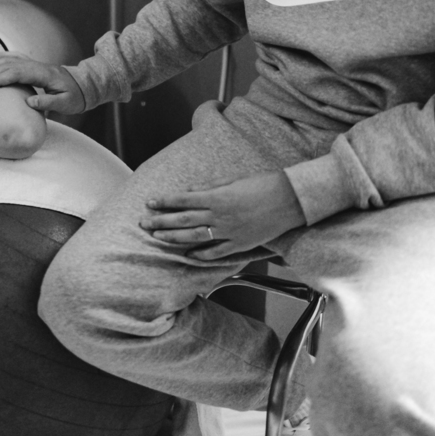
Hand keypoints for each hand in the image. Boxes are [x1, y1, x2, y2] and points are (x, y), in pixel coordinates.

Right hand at [0, 52, 85, 114]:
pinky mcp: (34, 65)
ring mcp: (35, 64)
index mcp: (43, 74)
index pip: (16, 74)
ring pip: (9, 60)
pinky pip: (15, 58)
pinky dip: (2, 57)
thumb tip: (28, 102)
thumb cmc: (75, 97)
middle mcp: (37, 66)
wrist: (85, 85)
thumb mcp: (65, 104)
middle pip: (8, 65)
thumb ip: (48, 103)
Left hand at [139, 171, 305, 259]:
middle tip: (143, 224)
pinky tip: (188, 255)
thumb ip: (209, 187)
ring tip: (157, 238)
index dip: (164, 202)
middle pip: (183, 220)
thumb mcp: (233, 180)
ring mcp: (229, 232)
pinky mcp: (240, 244)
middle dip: (160, 222)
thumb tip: (188, 191)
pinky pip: (216, 252)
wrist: (291, 200)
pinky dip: (201, 254)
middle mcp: (219, 216)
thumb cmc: (263, 184)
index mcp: (217, 197)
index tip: (149, 203)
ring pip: (194, 237)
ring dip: (174, 238)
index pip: (182, 200)